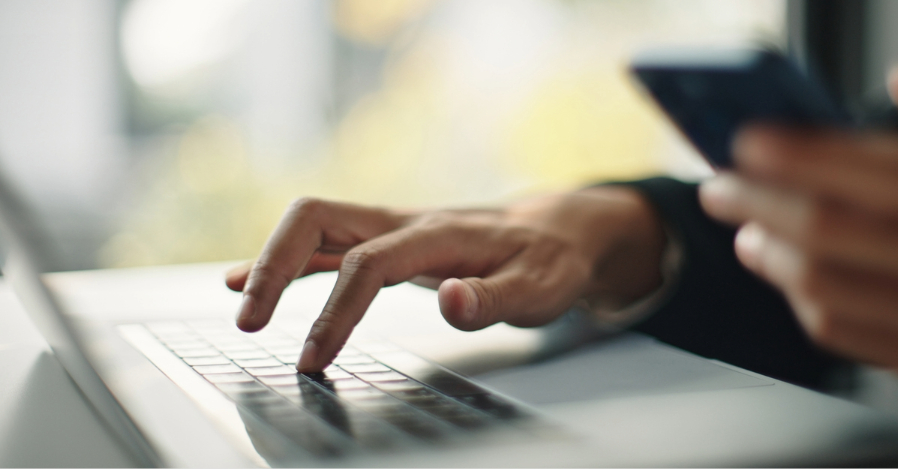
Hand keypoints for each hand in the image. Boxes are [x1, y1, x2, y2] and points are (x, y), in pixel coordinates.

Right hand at [226, 186, 665, 372]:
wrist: (554, 231)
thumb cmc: (548, 261)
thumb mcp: (540, 287)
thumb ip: (494, 298)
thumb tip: (450, 302)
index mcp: (438, 234)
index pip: (368, 263)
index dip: (336, 310)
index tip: (314, 358)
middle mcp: (404, 223)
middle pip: (318, 219)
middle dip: (274, 266)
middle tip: (250, 323)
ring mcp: (391, 230)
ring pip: (314, 227)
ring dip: (271, 263)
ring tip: (242, 310)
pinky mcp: (386, 244)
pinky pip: (324, 244)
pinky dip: (284, 263)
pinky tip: (250, 283)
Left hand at [699, 63, 897, 420]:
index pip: (882, 170)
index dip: (803, 155)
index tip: (749, 143)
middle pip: (832, 230)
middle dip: (758, 202)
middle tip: (721, 187)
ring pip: (825, 288)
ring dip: (769, 255)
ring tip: (747, 230)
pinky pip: (841, 334)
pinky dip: (799, 300)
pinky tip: (789, 274)